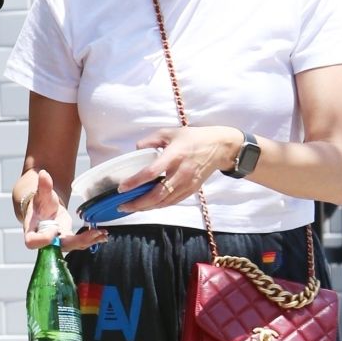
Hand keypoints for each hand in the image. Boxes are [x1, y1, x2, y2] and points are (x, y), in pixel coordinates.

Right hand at [20, 168, 107, 252]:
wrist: (44, 208)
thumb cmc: (40, 202)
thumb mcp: (42, 193)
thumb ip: (43, 186)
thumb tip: (43, 174)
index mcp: (32, 230)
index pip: (33, 241)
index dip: (44, 239)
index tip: (55, 229)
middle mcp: (44, 240)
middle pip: (58, 246)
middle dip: (76, 241)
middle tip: (92, 234)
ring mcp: (57, 242)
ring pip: (72, 246)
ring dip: (87, 241)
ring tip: (101, 234)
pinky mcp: (67, 240)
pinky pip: (78, 243)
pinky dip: (91, 239)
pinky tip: (102, 235)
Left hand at [119, 128, 241, 212]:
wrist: (219, 148)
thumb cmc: (193, 138)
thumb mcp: (170, 132)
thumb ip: (151, 140)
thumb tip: (136, 149)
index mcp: (174, 155)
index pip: (152, 172)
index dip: (135, 181)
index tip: (122, 188)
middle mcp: (181, 172)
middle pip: (157, 194)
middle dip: (138, 203)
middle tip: (122, 205)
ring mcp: (187, 184)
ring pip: (164, 202)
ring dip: (146, 207)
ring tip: (131, 207)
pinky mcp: (191, 190)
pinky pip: (172, 202)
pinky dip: (158, 206)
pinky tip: (147, 205)